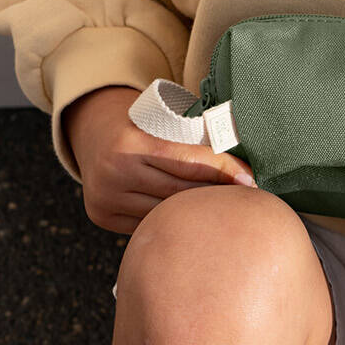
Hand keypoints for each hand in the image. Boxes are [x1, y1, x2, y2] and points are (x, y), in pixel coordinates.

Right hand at [63, 85, 255, 234]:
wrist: (93, 136)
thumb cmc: (141, 126)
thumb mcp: (160, 121)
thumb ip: (192, 135)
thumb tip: (241, 151)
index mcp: (129, 142)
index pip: (187, 161)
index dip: (223, 170)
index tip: (250, 179)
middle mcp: (114, 171)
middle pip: (180, 191)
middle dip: (216, 194)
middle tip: (246, 197)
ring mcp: (106, 197)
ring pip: (166, 212)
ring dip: (197, 212)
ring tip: (225, 211)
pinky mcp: (103, 215)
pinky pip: (147, 223)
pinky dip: (171, 221)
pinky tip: (193, 223)